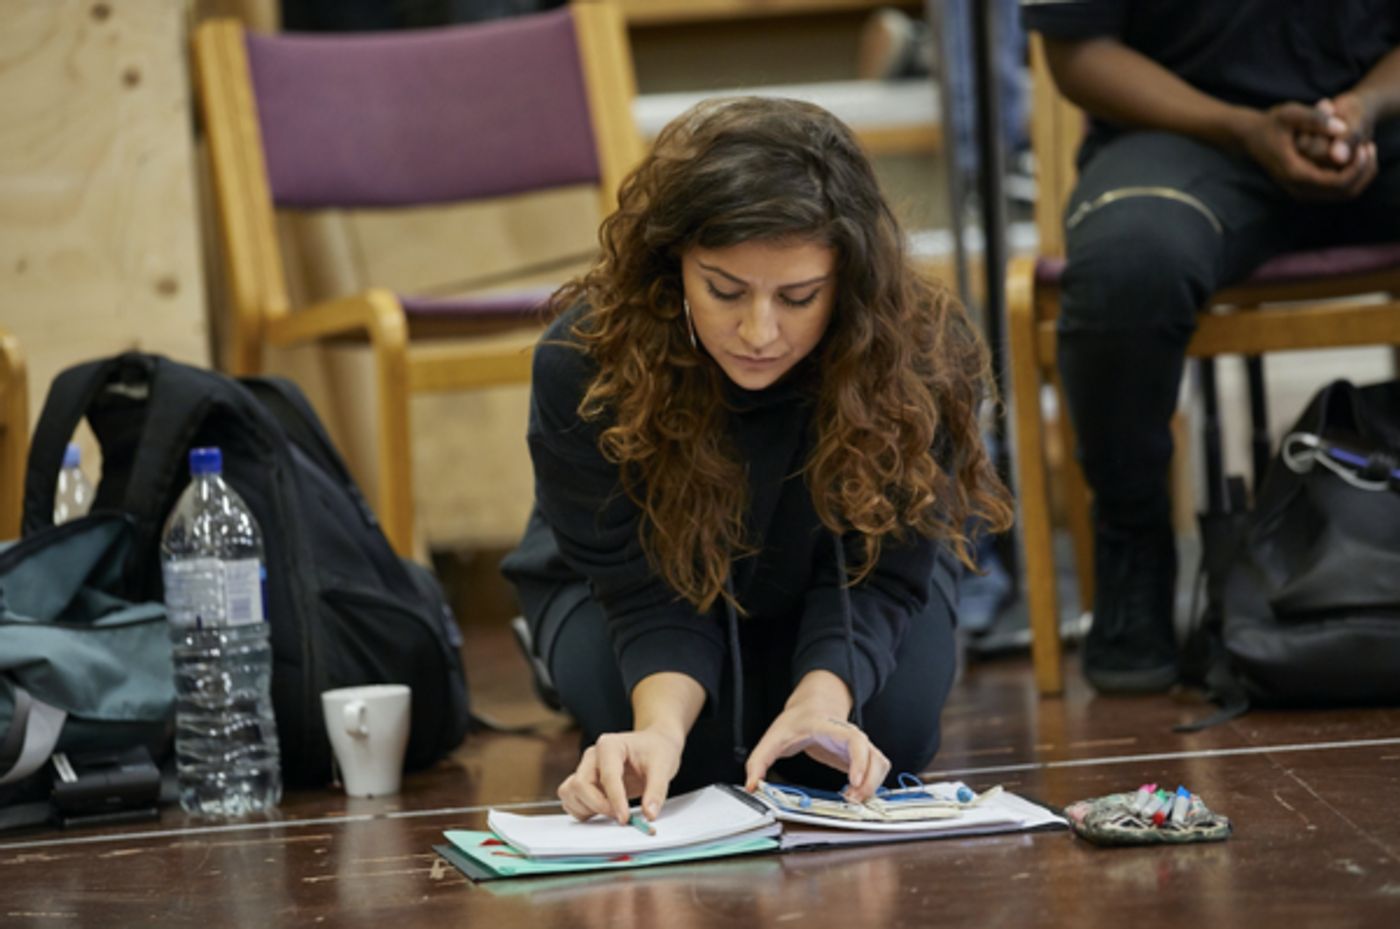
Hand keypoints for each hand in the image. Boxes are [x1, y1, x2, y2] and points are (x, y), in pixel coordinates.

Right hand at [557, 728, 682, 823]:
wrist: (656, 745)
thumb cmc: (657, 751)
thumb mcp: (663, 767)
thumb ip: (656, 791)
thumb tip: (649, 814)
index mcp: (609, 745)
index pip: (607, 776)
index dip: (615, 800)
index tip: (625, 818)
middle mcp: (592, 756)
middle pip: (580, 785)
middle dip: (599, 805)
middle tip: (622, 816)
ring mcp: (585, 769)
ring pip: (570, 793)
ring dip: (588, 808)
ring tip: (613, 811)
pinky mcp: (583, 783)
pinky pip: (571, 800)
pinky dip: (583, 811)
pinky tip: (604, 810)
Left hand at [743, 705, 890, 802]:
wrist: (812, 707)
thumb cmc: (796, 721)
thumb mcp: (773, 738)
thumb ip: (759, 761)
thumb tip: (752, 785)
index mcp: (830, 728)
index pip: (854, 740)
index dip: (859, 760)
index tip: (854, 781)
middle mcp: (850, 736)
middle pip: (874, 757)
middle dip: (868, 782)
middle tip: (851, 800)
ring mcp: (859, 746)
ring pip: (881, 764)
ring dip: (872, 785)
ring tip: (851, 800)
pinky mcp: (861, 756)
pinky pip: (877, 770)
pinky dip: (872, 785)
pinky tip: (853, 795)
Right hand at [1240, 102, 1377, 200]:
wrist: (1250, 137)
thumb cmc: (1271, 123)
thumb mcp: (1290, 113)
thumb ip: (1315, 119)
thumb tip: (1342, 128)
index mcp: (1295, 173)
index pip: (1336, 182)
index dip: (1356, 167)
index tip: (1364, 146)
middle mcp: (1298, 189)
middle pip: (1344, 193)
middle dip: (1363, 172)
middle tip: (1370, 148)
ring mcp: (1301, 192)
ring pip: (1342, 195)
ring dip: (1359, 176)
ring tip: (1365, 151)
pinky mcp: (1305, 189)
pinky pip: (1335, 192)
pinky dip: (1350, 177)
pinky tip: (1355, 157)